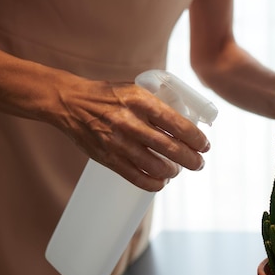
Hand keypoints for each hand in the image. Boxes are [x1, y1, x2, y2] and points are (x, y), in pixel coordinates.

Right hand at [55, 79, 209, 190]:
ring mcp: (117, 142)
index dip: (196, 138)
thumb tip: (188, 122)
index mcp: (141, 101)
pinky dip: (153, 183)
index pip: (177, 123)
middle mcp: (130, 121)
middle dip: (191, 160)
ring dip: (173, 172)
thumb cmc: (109, 96)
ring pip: (156, 166)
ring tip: (177, 170)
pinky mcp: (107, 158)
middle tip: (199, 163)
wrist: (70, 102)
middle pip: (171, 148)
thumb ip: (159, 105)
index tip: (205, 146)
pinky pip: (136, 177)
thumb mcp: (136, 91)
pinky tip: (160, 181)